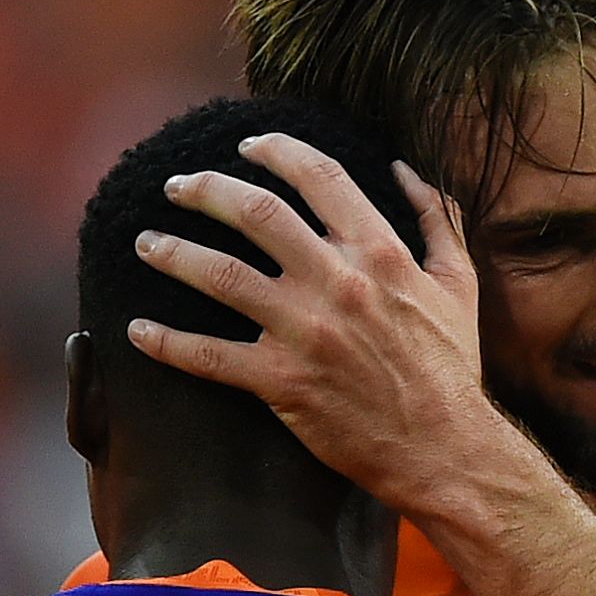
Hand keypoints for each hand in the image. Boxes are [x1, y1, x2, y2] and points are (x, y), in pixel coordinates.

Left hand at [131, 136, 525, 511]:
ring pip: (220, 275)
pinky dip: (167, 342)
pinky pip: (209, 356)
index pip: (317, 176)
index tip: (246, 147)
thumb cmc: (451, 369)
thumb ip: (435, 219)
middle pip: (254, 212)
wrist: (445, 449)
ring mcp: (304, 332)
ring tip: (146, 243)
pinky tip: (137, 331)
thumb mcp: (458, 283)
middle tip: (176, 186)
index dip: (275, 150)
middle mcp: (336, 283)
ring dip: (173, 253)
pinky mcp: (281, 382)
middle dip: (206, 189)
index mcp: (378, 252)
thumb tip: (404, 169)